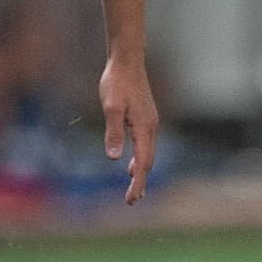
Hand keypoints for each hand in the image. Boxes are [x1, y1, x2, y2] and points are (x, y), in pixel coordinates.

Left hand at [99, 55, 158, 204]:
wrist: (127, 61)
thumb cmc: (117, 82)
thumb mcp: (110, 107)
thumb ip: (113, 132)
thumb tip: (113, 158)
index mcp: (144, 128)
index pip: (142, 163)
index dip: (137, 183)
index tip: (131, 200)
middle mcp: (151, 127)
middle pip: (148, 162)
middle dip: (140, 182)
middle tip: (132, 201)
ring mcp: (150, 122)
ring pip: (148, 154)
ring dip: (141, 172)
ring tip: (134, 189)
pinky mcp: (146, 118)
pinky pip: (146, 145)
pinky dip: (140, 159)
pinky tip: (131, 164)